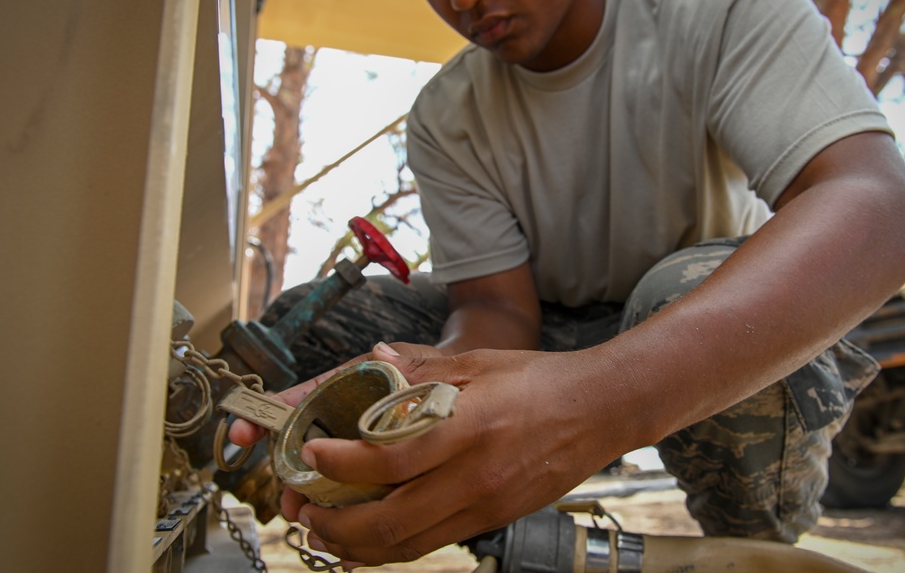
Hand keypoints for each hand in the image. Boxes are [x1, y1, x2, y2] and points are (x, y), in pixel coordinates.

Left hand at [288, 343, 622, 566]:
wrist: (600, 410)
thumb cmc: (538, 380)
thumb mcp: (478, 363)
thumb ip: (422, 369)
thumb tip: (375, 356)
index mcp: (468, 428)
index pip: (390, 461)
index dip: (341, 465)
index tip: (312, 456)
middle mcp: (476, 476)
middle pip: (390, 521)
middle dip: (335, 524)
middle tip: (305, 508)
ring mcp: (486, 505)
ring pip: (407, 545)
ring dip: (356, 546)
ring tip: (325, 530)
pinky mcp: (493, 519)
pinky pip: (431, 544)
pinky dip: (391, 548)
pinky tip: (368, 540)